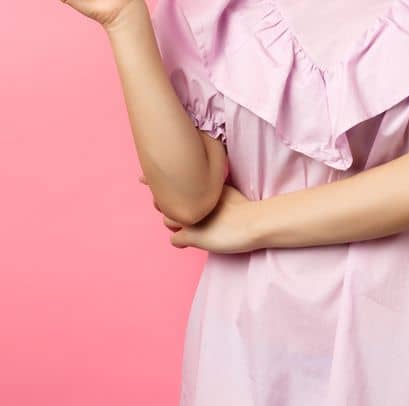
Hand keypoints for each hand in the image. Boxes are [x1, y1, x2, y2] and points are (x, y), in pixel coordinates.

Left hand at [141, 174, 259, 253]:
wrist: (257, 223)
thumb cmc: (247, 210)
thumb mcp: (227, 194)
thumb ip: (212, 194)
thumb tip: (199, 198)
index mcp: (201, 189)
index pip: (173, 182)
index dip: (156, 182)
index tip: (140, 177)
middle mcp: (192, 201)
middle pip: (166, 202)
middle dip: (169, 206)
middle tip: (185, 211)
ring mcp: (190, 218)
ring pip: (168, 221)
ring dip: (177, 225)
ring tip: (197, 227)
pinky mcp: (191, 235)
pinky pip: (175, 240)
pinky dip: (182, 242)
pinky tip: (192, 242)